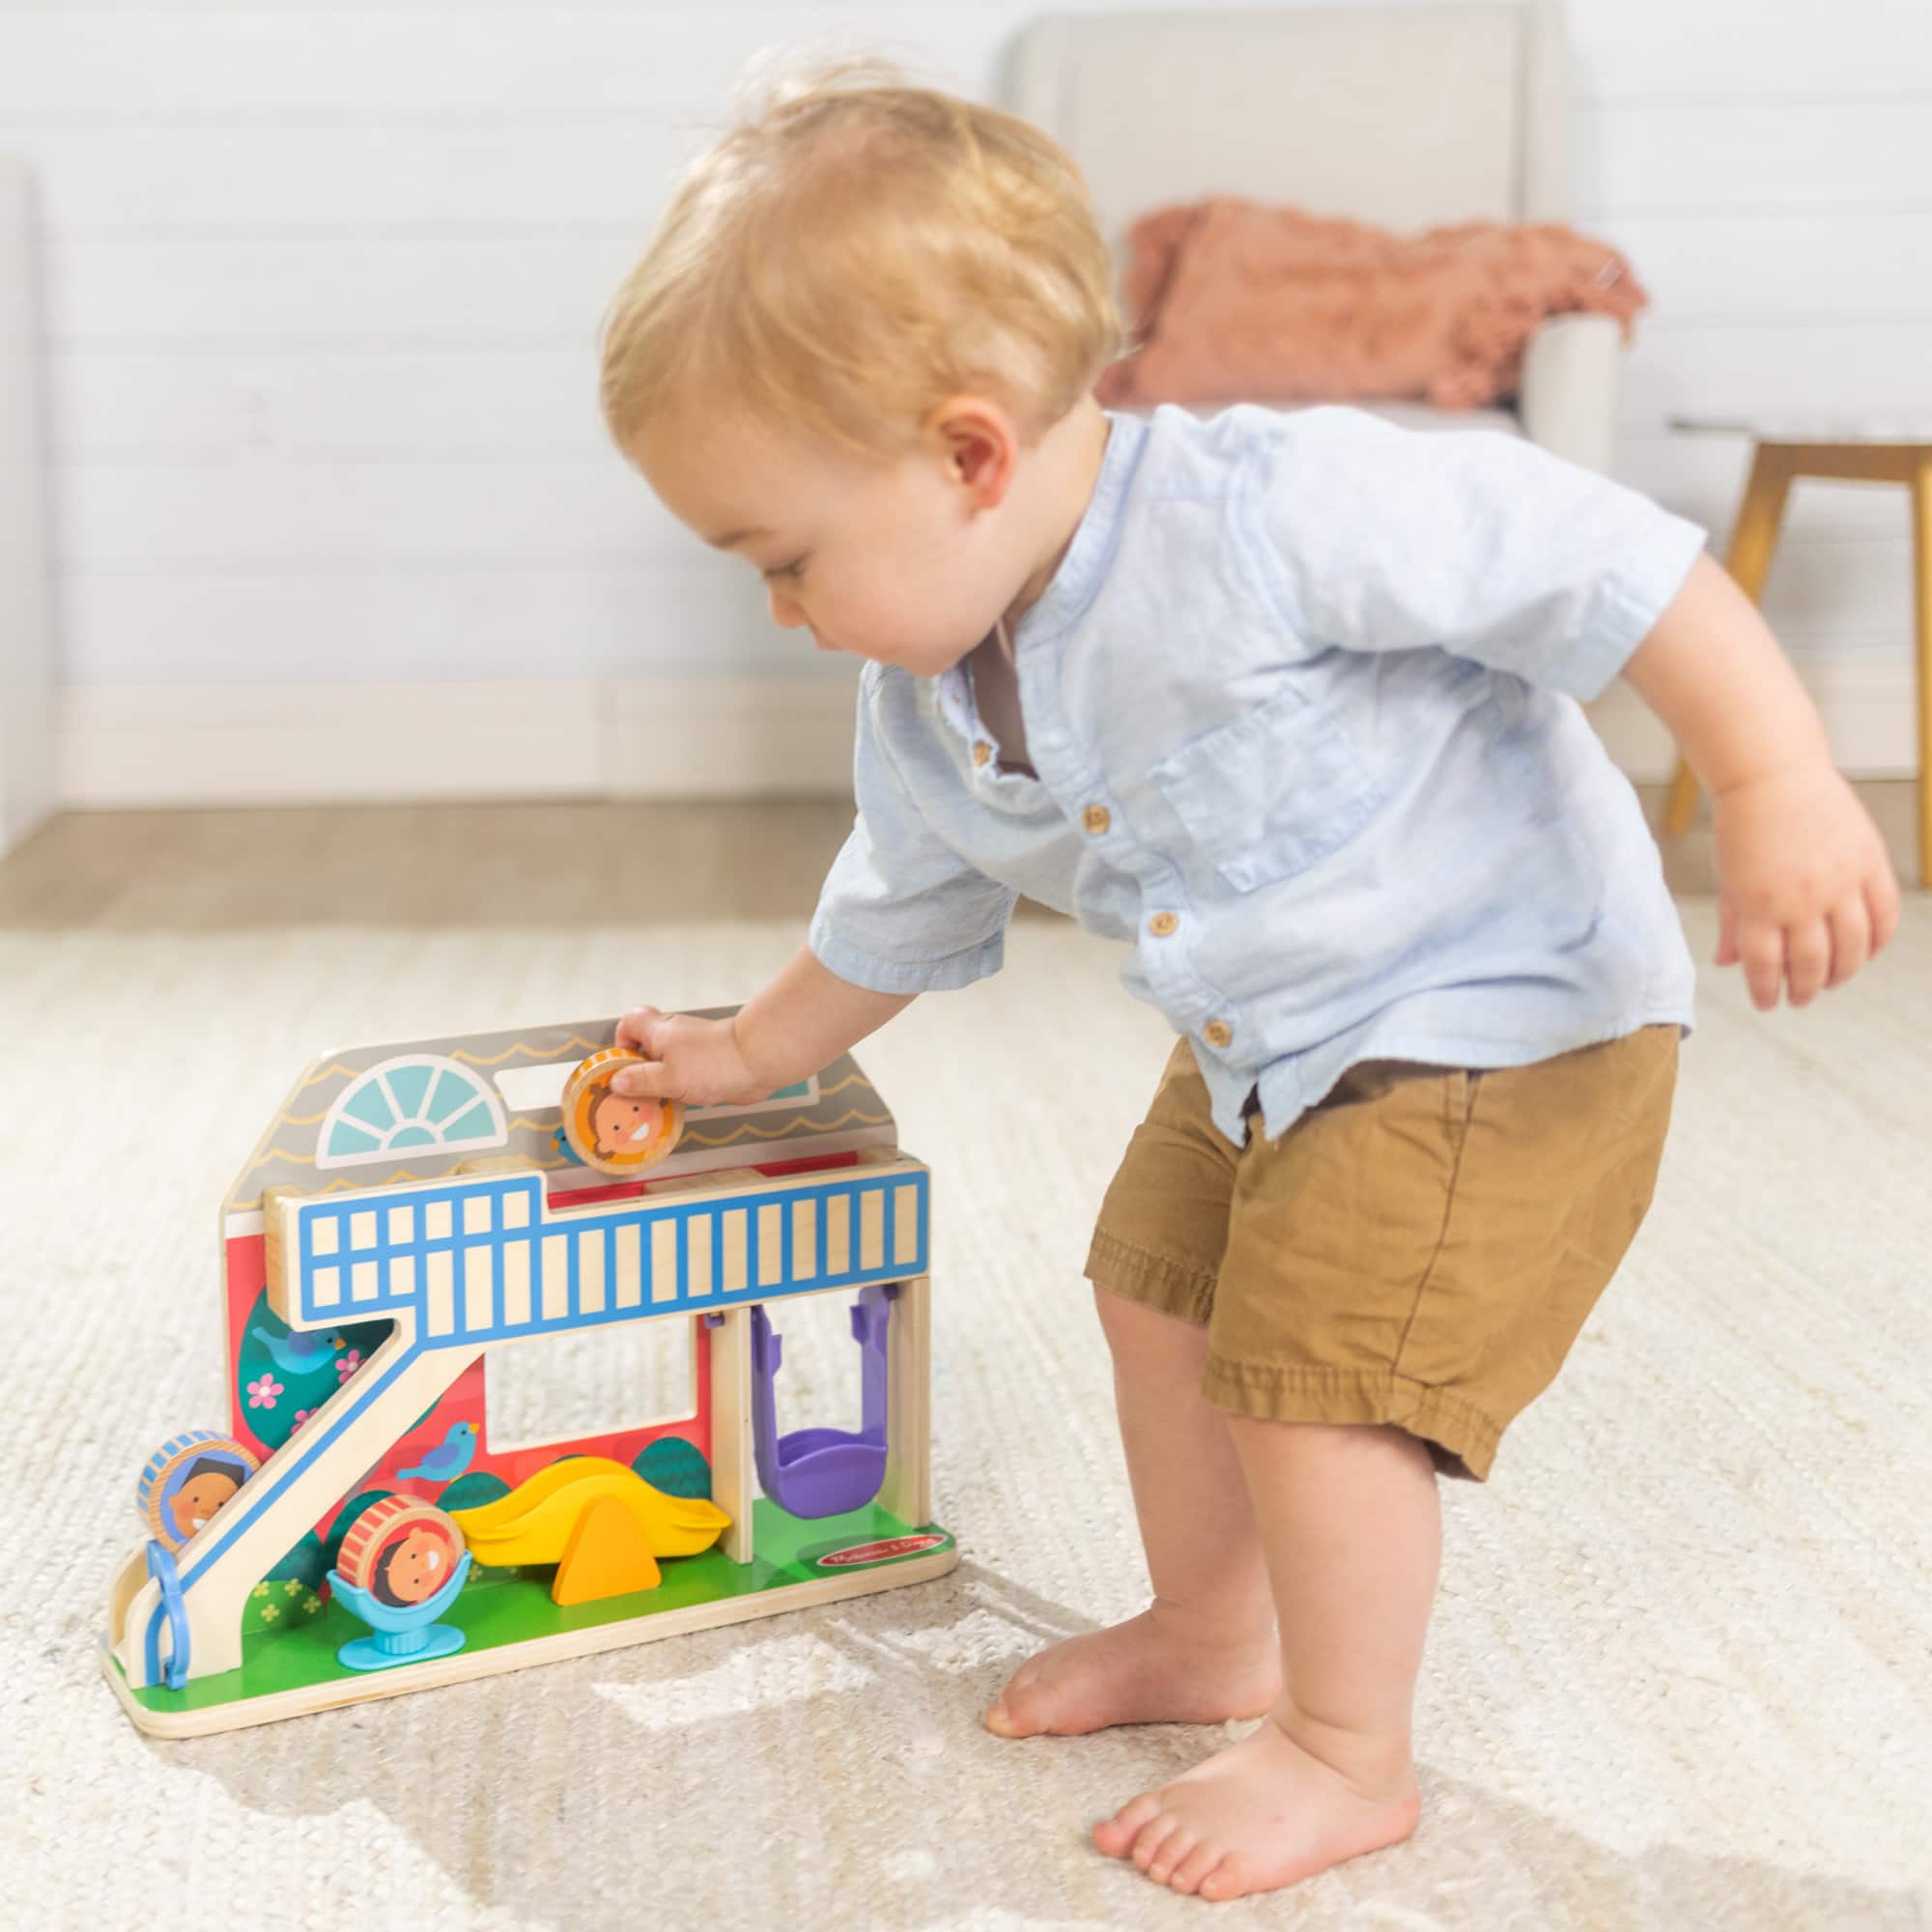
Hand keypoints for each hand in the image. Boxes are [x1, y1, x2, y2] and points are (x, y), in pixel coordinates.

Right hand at [610, 1006, 768, 1105]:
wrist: (757, 1061)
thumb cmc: (711, 1064)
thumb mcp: (667, 1077)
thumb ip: (640, 1080)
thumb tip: (615, 1080)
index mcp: (659, 1031)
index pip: (630, 1022)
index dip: (621, 1042)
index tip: (622, 1067)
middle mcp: (675, 1035)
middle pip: (648, 1045)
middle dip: (639, 1069)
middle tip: (636, 1093)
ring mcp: (693, 1048)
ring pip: (667, 1061)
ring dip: (660, 1081)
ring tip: (656, 1104)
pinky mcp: (709, 1062)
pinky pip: (686, 1073)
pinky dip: (680, 1087)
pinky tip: (681, 1104)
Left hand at [1711, 760, 1899, 1008]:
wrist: (1771, 773)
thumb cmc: (1743, 827)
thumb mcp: (1727, 878)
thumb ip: (1732, 923)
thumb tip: (1727, 964)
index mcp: (1758, 905)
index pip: (1766, 967)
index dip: (1767, 992)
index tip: (1769, 1003)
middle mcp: (1801, 898)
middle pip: (1812, 963)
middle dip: (1806, 988)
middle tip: (1802, 998)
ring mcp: (1840, 881)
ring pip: (1853, 946)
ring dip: (1844, 972)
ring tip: (1832, 980)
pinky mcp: (1868, 861)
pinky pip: (1884, 913)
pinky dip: (1879, 940)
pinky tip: (1867, 952)